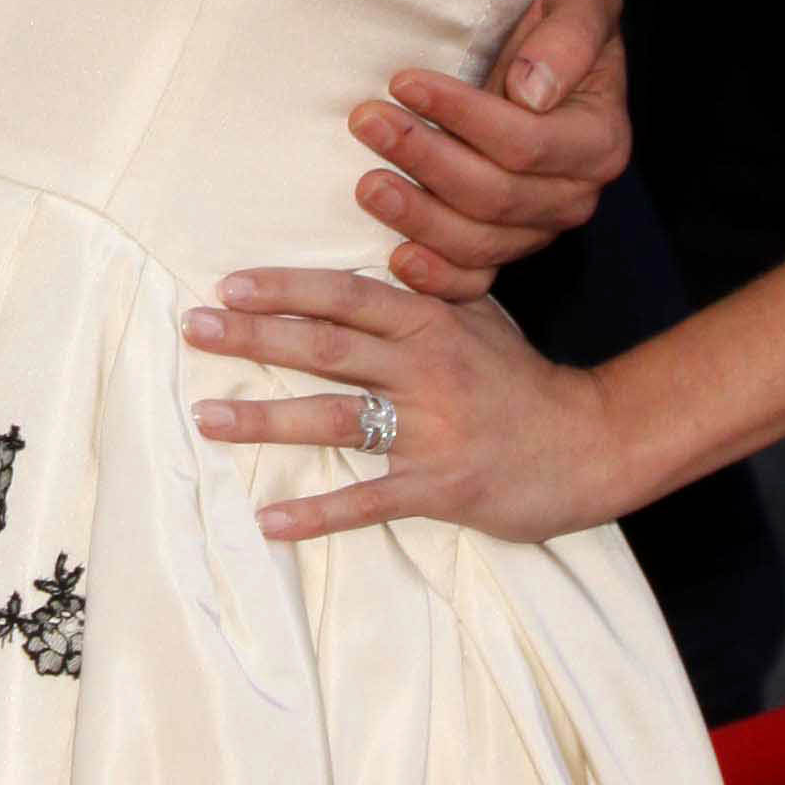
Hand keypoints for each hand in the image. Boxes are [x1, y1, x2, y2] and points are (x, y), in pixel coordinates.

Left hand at [187, 275, 625, 544]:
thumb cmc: (524, 380)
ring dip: (264, 419)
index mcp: (429, 322)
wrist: (591, 442)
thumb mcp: (479, 319)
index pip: (345, 296)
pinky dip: (316, 514)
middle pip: (324, 347)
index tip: (228, 286)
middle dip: (253, 337)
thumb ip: (424, 295)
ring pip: (333, 418)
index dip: (285, 289)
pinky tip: (268, 522)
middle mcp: (424, 368)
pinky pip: (366, 499)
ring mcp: (430, 430)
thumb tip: (371, 262)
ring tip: (205, 417)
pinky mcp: (438, 487)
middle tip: (193, 329)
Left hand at [341, 0, 630, 299]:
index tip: (404, 81)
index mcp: (599, 140)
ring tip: (367, 183)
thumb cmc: (558, 12)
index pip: (526, 143)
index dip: (462, 116)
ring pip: (478, 242)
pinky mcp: (502, 246)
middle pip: (495, 195)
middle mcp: (573, 194)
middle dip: (426, 159)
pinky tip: (397, 258)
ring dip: (418, 216)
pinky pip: (474, 280)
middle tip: (367, 122)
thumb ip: (571, 34)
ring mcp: (536, 228)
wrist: (540, 43)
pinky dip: (436, 278)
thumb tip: (531, 91)